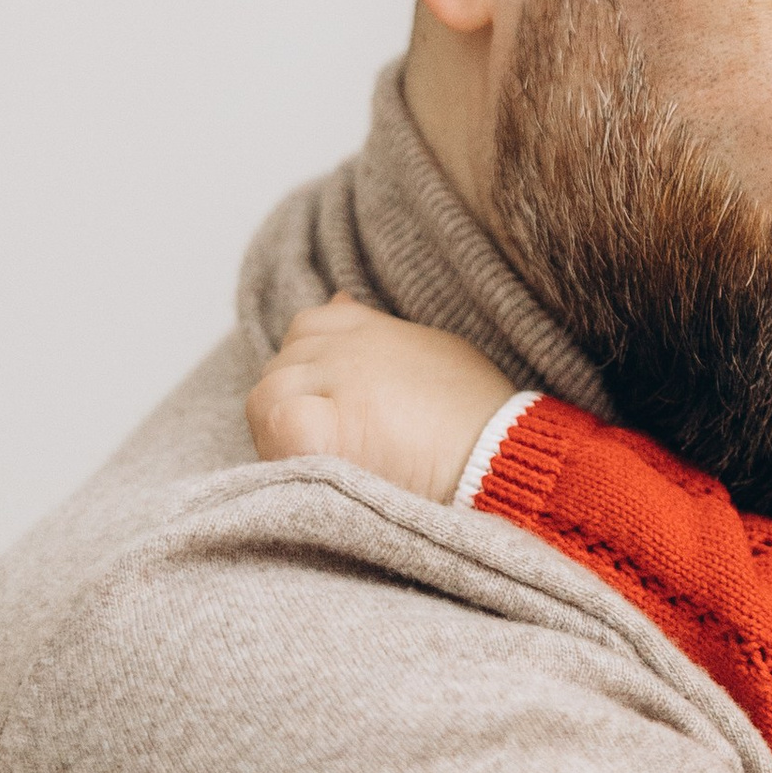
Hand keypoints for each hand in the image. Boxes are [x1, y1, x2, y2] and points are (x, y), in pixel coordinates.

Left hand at [246, 295, 519, 506]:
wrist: (505, 459)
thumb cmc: (484, 419)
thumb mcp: (439, 352)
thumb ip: (383, 330)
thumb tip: (339, 299)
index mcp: (371, 330)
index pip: (306, 328)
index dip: (306, 366)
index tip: (327, 403)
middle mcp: (346, 348)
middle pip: (280, 367)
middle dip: (291, 405)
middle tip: (322, 448)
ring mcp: (335, 383)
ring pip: (266, 397)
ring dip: (277, 434)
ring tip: (312, 468)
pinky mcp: (326, 430)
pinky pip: (277, 425)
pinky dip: (281, 450)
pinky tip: (308, 472)